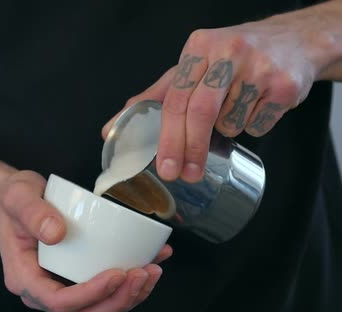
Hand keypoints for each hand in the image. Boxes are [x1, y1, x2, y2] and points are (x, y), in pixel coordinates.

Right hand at [0, 170, 172, 311]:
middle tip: (142, 274)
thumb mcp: (17, 197)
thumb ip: (33, 213)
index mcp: (24, 278)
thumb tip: (57, 232)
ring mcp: (58, 289)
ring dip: (128, 298)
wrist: (12, 203)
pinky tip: (150, 262)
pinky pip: (103, 295)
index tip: (117, 272)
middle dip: (117, 302)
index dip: (91, 294)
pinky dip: (129, 286)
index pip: (59, 302)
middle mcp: (41, 292)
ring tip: (152, 270)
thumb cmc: (13, 201)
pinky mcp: (74, 281)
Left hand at [103, 14, 321, 182]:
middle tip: (186, 174)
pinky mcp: (284, 86)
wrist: (294, 41)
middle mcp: (228, 53)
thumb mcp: (192, 68)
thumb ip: (155, 97)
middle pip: (200, 113)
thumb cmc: (232, 59)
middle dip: (191, 149)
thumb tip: (112, 128)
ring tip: (236, 107)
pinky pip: (257, 126)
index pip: (175, 99)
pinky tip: (257, 105)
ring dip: (228, 129)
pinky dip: (252, 126)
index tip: (165, 166)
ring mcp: (259, 68)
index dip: (168, 137)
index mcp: (199, 47)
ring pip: (231, 124)